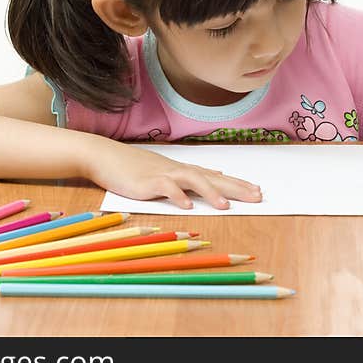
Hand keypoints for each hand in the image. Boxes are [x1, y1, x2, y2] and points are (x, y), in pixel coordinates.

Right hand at [91, 141, 261, 209]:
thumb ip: (191, 175)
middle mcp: (178, 170)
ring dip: (210, 192)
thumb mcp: (166, 170)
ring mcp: (163, 174)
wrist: (105, 156)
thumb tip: (216, 174)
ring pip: (192, 180)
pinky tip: (188, 206)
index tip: (257, 190)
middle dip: (236, 187)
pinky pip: (166, 188)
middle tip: (257, 196)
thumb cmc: (134, 166)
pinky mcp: (148, 182)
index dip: (238, 184)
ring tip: (226, 206)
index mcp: (184, 170)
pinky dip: (177, 196)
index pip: (216, 177)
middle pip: (212, 178)